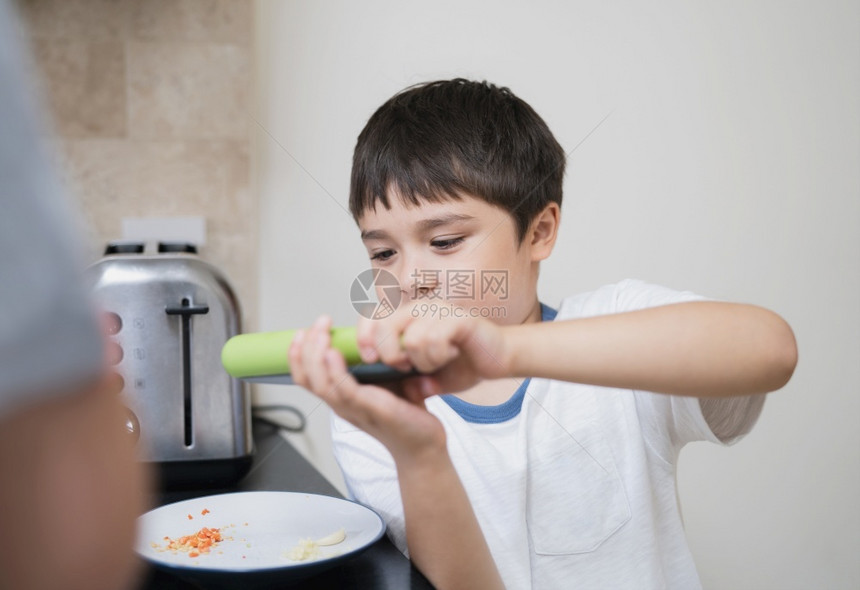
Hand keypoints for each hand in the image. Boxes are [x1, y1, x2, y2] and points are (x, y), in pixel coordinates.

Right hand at [288, 315, 446, 462]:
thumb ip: (370, 363)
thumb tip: (368, 333)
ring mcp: (354, 409)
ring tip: (322, 332)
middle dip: (306, 347)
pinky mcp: (371, 409)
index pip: (305, 378)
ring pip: (320, 383)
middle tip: (319, 323)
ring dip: (316, 354)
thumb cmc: (405, 413)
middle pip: (307, 378)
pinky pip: (344, 390)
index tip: (303, 331)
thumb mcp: (383, 381)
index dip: (297, 355)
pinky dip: (335, 371)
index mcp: (340, 398)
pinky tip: (334, 352)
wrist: (423, 444)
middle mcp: (341, 405)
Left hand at [356, 302, 512, 394]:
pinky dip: (438, 356)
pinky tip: (450, 355)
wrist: (499, 358)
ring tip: (435, 362)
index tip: (369, 359)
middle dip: (389, 353)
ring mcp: (440, 311)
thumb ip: (407, 380)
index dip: (363, 337)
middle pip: (384, 325)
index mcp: (408, 319)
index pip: (372, 317)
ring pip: (411, 338)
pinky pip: (434, 338)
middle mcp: (420, 309)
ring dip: (422, 360)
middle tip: (405, 367)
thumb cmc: (463, 363)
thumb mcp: (427, 376)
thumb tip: (386, 387)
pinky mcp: (458, 318)